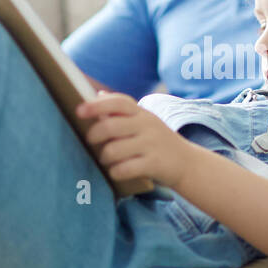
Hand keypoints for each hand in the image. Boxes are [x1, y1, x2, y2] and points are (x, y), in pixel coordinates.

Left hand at [76, 91, 193, 186]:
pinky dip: (115, 172)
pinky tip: (117, 172)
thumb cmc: (157, 141)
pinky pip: (125, 168)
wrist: (188, 162)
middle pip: (110, 127)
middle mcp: (147, 125)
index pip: (118, 102)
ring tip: (106, 159)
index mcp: (141, 113)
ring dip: (104, 157)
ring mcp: (151, 144)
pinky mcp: (154, 164)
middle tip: (91, 142)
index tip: (79, 111)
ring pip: (113, 150)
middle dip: (94, 136)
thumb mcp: (144, 121)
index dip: (96, 106)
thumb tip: (97, 94)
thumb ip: (121, 111)